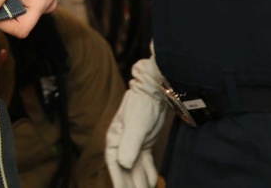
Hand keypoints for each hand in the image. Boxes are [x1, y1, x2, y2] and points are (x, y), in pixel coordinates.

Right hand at [105, 54, 167, 187]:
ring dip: (139, 183)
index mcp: (115, 140)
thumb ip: (129, 144)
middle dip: (130, 185)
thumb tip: (123, 164)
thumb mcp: (136, 126)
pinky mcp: (144, 145)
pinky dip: (148, 174)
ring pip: (136, 170)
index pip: (115, 165)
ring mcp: (134, 145)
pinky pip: (145, 164)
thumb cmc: (142, 106)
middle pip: (126, 170)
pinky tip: (152, 183)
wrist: (154, 93)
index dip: (118, 181)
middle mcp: (122, 145)